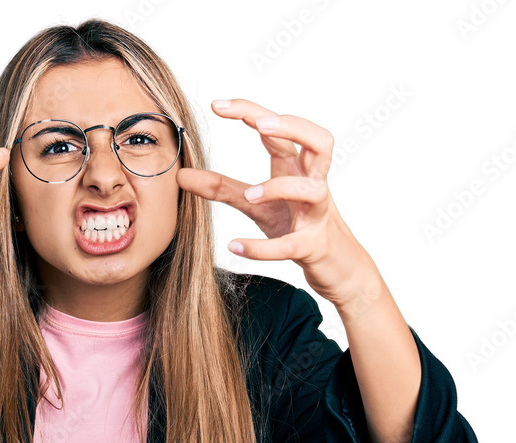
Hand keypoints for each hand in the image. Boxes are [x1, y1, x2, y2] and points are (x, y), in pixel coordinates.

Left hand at [176, 98, 378, 307]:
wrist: (335, 265)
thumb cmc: (296, 224)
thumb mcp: (255, 204)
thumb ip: (221, 188)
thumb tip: (181, 175)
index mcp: (297, 167)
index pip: (279, 130)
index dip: (252, 112)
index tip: (217, 105)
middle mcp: (312, 182)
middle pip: (319, 141)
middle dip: (292, 127)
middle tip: (260, 126)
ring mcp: (316, 213)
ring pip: (311, 190)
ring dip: (280, 188)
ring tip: (250, 195)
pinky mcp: (312, 246)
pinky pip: (291, 244)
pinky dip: (263, 247)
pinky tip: (235, 246)